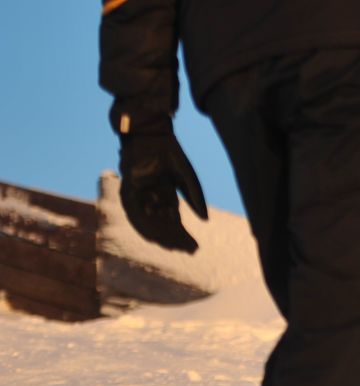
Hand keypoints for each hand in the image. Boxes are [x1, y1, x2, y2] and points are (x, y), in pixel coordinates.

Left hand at [118, 130, 207, 253]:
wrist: (151, 134)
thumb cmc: (169, 152)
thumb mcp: (187, 176)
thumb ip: (195, 196)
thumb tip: (205, 220)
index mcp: (165, 196)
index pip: (174, 221)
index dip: (183, 235)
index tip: (194, 247)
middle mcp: (152, 199)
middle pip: (162, 225)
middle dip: (174, 239)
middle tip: (186, 250)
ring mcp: (139, 195)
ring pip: (148, 222)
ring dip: (160, 236)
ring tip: (172, 246)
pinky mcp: (128, 190)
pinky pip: (134, 212)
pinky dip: (143, 224)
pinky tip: (153, 235)